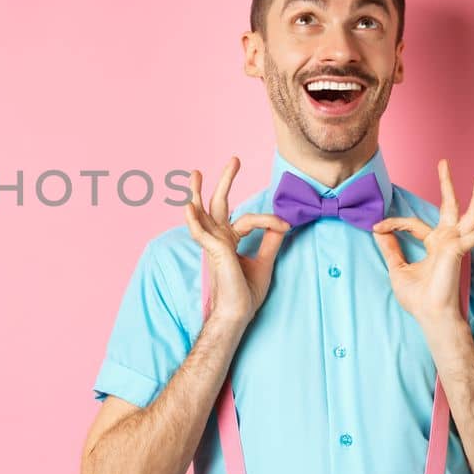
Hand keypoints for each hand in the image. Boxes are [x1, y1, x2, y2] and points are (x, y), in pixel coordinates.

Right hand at [183, 157, 291, 326]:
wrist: (238, 314)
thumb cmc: (246, 293)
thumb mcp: (264, 262)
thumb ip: (270, 242)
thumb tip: (282, 224)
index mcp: (229, 241)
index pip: (247, 219)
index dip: (268, 219)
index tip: (285, 224)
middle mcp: (219, 239)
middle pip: (218, 204)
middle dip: (225, 181)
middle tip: (234, 159)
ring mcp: (213, 244)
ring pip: (203, 213)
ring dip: (198, 192)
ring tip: (195, 173)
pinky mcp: (213, 252)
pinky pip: (201, 232)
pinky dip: (194, 219)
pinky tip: (188, 206)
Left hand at [371, 159, 473, 324]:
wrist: (429, 314)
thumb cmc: (417, 297)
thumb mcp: (397, 268)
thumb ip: (390, 248)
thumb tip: (377, 231)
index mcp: (433, 244)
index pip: (413, 224)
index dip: (393, 223)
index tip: (376, 227)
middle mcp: (446, 241)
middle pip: (448, 207)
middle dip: (447, 185)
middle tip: (444, 163)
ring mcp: (455, 245)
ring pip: (468, 215)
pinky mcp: (458, 251)